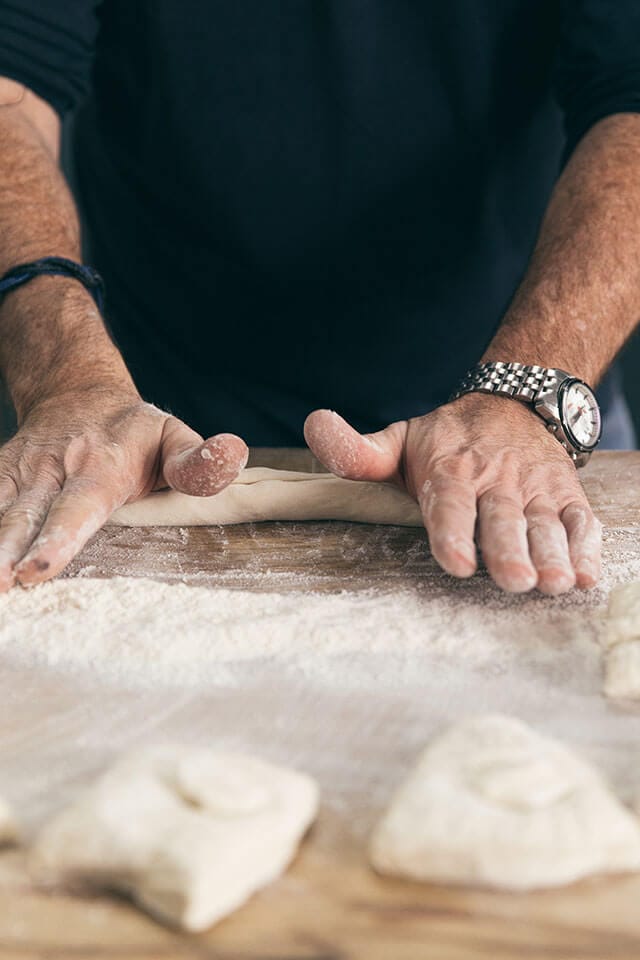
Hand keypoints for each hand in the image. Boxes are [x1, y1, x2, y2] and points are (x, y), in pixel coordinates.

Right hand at [0, 387, 247, 590]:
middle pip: (26, 514)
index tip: (40, 568)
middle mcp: (53, 469)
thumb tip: (231, 457)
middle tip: (2, 584)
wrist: (76, 393)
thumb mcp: (171, 435)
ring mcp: (19, 472)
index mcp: (101, 466)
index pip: (79, 505)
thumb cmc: (134, 432)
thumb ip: (195, 459)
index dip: (60, 537)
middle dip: (7, 550)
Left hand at [304, 396, 600, 593]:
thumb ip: (358, 450)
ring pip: (544, 521)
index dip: (453, 532)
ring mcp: (534, 486)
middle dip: (509, 550)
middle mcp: (495, 478)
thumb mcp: (399, 439)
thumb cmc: (445, 439)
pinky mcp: (565, 491)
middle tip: (515, 581)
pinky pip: (579, 517)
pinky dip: (586, 544)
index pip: (450, 503)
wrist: (511, 402)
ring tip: (555, 581)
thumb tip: (314, 425)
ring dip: (551, 552)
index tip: (458, 563)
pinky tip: (587, 573)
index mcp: (450, 469)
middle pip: (502, 518)